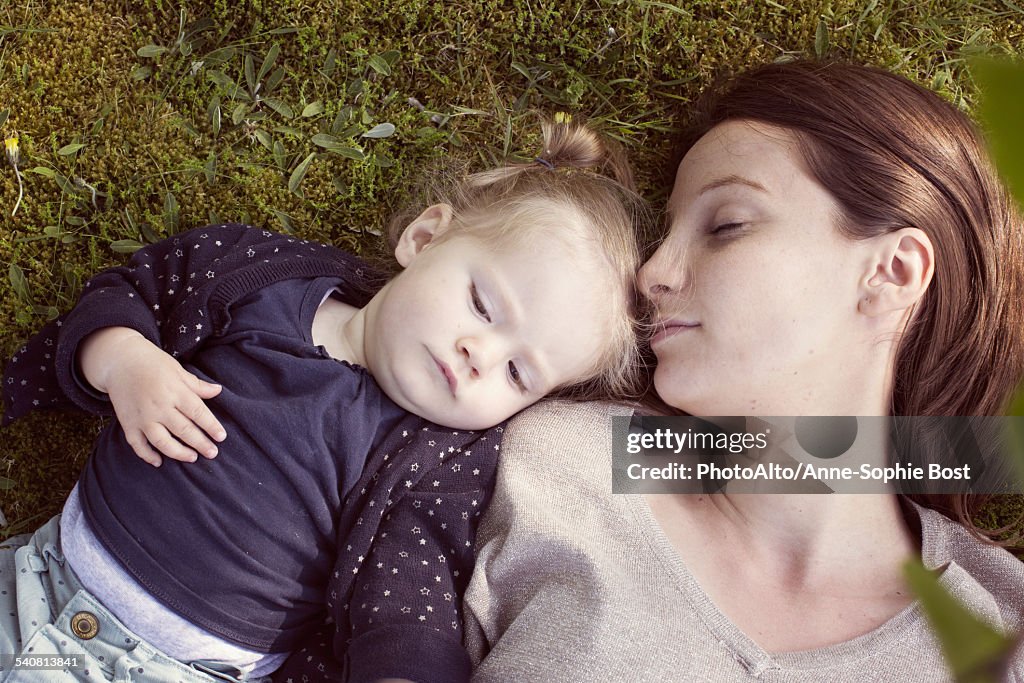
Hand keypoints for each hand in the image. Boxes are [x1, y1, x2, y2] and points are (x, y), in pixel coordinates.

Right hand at [78, 327, 225, 466]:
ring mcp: (142, 417)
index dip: (211, 426)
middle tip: (213, 453)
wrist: (119, 360)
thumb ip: (197, 385)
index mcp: (175, 391)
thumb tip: (218, 391)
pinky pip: (137, 444)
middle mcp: (159, 406)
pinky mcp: (128, 423)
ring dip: (178, 453)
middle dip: (200, 443)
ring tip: (193, 458)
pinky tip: (159, 462)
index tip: (221, 437)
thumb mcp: (177, 370)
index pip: (198, 412)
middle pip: (183, 430)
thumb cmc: (152, 363)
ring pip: (162, 441)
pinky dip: (147, 455)